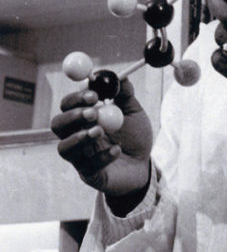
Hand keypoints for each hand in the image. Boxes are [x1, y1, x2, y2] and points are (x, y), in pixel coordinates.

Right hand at [51, 79, 152, 198]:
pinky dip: (102, 157)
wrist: (145, 163)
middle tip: (93, 113)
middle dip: (73, 117)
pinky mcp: (88, 175)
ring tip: (100, 132)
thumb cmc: (135, 135)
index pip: (68, 105)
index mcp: (84, 117)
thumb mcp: (133, 112)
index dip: (76, 98)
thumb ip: (126, 95)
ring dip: (80, 137)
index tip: (94, 95)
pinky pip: (86, 166)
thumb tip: (123, 76)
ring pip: (64, 148)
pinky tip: (117, 150)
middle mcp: (76, 135)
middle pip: (57, 125)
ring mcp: (79, 156)